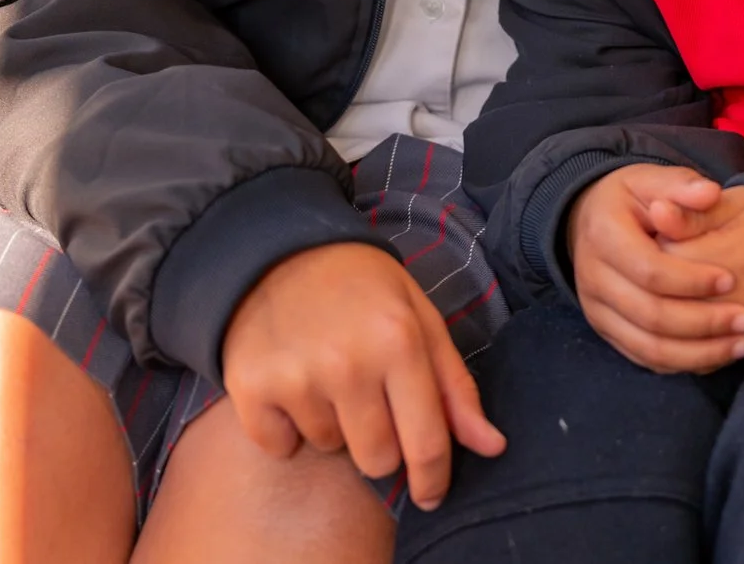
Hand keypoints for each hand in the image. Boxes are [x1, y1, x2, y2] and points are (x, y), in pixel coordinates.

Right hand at [219, 241, 503, 509]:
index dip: (432, 480)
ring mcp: (296, 376)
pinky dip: (284, 425)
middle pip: (377, 461)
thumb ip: (456, 387)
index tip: (429, 494)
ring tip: (324, 376)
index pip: (427, 444)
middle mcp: (348, 363)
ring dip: (331, 425)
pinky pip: (279, 446)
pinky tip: (288, 383)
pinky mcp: (251, 386)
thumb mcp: (420, 319)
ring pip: (329, 449)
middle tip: (366, 399)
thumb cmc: (362, 287)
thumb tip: (493, 448)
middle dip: (379, 443)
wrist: (279, 249)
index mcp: (400, 342)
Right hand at [568, 164, 743, 373]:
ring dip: (699, 352)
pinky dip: (684, 362)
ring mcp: (596, 309)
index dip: (693, 280)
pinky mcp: (606, 330)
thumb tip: (710, 193)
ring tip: (741, 344)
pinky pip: (645, 358)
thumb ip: (682, 186)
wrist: (592, 221)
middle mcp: (592, 277)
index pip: (650, 270)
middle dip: (703, 322)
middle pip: (651, 315)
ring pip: (649, 346)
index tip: (731, 280)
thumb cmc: (631, 199)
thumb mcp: (651, 180)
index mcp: (603, 235)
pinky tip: (717, 354)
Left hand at [651, 185, 743, 346]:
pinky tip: (671, 328)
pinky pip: (700, 360)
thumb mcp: (725, 206)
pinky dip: (679, 349)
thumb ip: (689, 213)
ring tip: (665, 293)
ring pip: (682, 340)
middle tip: (660, 268)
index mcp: (736, 256)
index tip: (654, 239)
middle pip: (670, 305)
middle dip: (654, 288)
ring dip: (662, 322)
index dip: (649, 252)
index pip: (665, 264)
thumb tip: (657, 211)